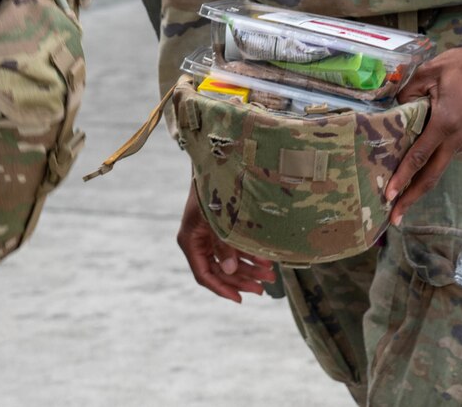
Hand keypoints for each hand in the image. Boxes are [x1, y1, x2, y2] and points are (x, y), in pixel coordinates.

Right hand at [176, 183, 275, 301]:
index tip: (240, 299)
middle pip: (220, 271)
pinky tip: (267, 262)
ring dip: (250, 270)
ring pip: (230, 261)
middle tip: (262, 290)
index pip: (204, 275)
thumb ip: (224, 243)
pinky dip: (250, 256)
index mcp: (190, 240)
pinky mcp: (221, 228)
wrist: (217, 161)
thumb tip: (231, 270)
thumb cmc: (214, 186)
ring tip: (270, 277)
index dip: (222, 289)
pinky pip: (236, 249)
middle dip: (242, 280)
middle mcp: (199, 241)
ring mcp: (210, 235)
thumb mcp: (218, 216)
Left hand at [387, 29, 461, 224]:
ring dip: (419, 186)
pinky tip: (414, 172)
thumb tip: (394, 110)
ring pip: (437, 170)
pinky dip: (427, 170)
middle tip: (393, 218)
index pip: (419, 156)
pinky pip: (443, 158)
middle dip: (411, 198)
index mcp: (445, 123)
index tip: (388, 195)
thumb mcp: (431, 71)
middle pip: (431, 176)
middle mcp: (455, 139)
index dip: (402, 176)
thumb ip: (408, 92)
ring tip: (399, 200)